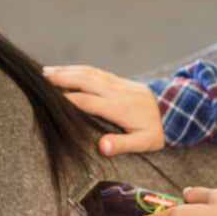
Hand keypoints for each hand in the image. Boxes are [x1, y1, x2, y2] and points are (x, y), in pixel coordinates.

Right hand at [43, 65, 163, 154]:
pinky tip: (66, 70)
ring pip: (87, 72)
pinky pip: (94, 70)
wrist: (176, 108)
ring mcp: (116, 83)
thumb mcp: (145, 142)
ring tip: (45, 71)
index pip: (87, 101)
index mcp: (119, 107)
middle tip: (40, 79)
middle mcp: (115, 91)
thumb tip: (102, 147)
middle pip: (84, 80)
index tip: (48, 101)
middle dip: (61, 78)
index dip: (66, 100)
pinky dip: (77, 69)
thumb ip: (123, 144)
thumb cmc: (158, 129)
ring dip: (66, 70)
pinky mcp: (117, 80)